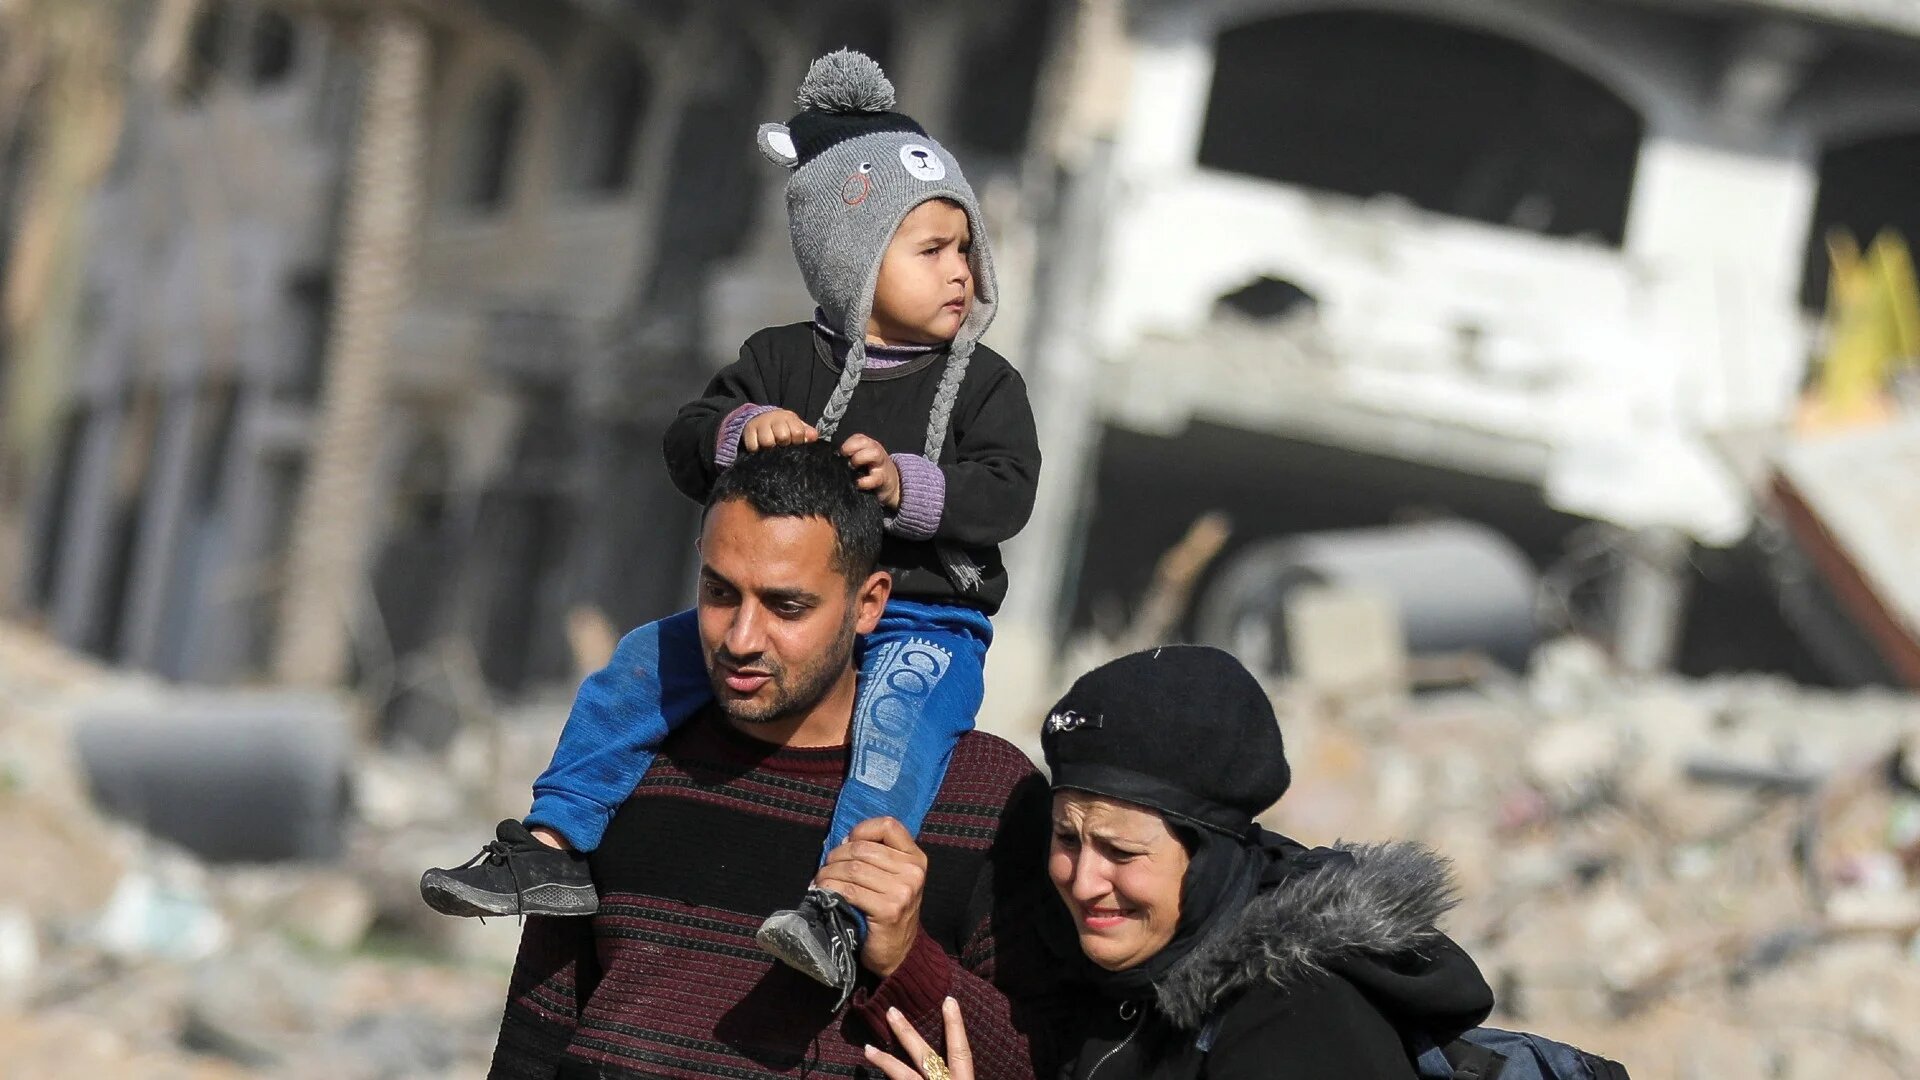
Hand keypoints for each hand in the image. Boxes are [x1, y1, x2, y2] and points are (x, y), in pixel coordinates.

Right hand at [742, 409, 817, 451]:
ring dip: (769, 447)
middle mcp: (774, 418)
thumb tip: (814, 437)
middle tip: (780, 443)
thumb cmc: (782, 426)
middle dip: (783, 443)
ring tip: (770, 445)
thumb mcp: (795, 426)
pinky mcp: (748, 431)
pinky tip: (759, 447)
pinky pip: (753, 446)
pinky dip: (756, 449)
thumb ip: (806, 432)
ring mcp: (760, 424)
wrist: (759, 418)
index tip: (794, 441)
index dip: (797, 440)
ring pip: (767, 442)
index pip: (798, 432)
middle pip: (783, 437)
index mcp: (788, 417)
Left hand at [814, 817, 925, 977]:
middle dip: (835, 857)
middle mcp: (913, 872)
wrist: (897, 953)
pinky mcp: (889, 910)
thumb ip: (876, 856)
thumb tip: (843, 841)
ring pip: (853, 869)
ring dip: (828, 874)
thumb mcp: (892, 879)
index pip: (889, 826)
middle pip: (863, 848)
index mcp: (916, 859)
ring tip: (820, 881)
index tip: (847, 843)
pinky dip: (830, 889)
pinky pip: (850, 890)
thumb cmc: (888, 912)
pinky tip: (823, 893)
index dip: (862, 830)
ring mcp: (903, 892)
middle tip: (824, 869)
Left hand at [842, 435, 901, 509]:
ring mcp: (881, 465)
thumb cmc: (872, 471)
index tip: (842, 453)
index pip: (858, 438)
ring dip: (860, 459)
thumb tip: (833, 458)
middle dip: (852, 448)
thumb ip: (851, 456)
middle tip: (846, 459)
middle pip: (866, 442)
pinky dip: (865, 481)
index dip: (848, 443)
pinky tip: (858, 483)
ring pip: (875, 453)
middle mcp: (876, 452)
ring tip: (853, 468)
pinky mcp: (884, 479)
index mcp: (868, 446)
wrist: (892, 485)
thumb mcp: (862, 460)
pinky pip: (876, 478)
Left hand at [864, 998, 972, 1079]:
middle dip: (907, 1034)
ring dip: (885, 1061)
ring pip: (904, 1076)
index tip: (949, 1000)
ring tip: (868, 1049)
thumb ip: (960, 1074)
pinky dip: (886, 1076)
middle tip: (891, 1011)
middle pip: (924, 1057)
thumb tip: (950, 1065)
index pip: (961, 1052)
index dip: (955, 1026)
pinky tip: (872, 1065)